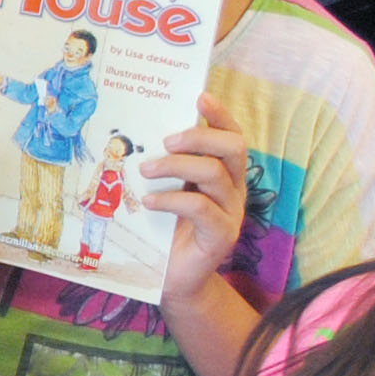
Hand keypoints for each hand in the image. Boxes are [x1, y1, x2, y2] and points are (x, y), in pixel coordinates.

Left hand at [148, 93, 253, 305]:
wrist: (175, 279)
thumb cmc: (167, 230)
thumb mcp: (168, 190)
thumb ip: (166, 164)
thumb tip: (140, 129)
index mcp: (224, 172)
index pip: (232, 134)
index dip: (220, 114)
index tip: (200, 96)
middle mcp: (233, 188)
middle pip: (232, 147)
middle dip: (199, 136)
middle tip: (166, 141)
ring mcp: (231, 212)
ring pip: (215, 173)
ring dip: (177, 166)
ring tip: (146, 170)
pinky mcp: (221, 236)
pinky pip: (202, 208)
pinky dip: (172, 199)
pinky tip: (150, 201)